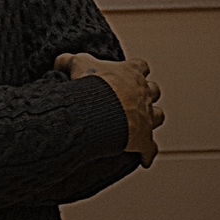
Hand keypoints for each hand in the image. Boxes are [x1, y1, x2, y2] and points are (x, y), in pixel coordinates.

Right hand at [54, 52, 163, 168]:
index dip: (135, 69)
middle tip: (132, 98)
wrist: (98, 111)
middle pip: (154, 90)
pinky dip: (147, 154)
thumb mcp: (76, 64)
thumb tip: (60, 63)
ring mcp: (146, 116)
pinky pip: (150, 149)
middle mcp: (143, 93)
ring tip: (141, 123)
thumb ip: (68, 60)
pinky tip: (143, 159)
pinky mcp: (144, 138)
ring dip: (152, 119)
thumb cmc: (91, 86)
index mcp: (130, 73)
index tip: (128, 72)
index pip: (141, 66)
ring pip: (159, 115)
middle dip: (146, 93)